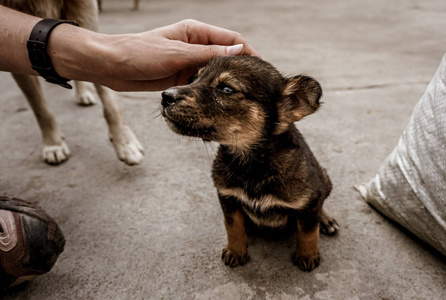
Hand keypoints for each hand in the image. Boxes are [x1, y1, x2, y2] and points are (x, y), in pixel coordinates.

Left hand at [50, 19, 258, 90]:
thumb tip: (239, 49)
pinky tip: (219, 102)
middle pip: (226, 56)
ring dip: (226, 83)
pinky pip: (202, 84)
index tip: (263, 68)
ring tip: (242, 98)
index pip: (232, 38)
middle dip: (241, 70)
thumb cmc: (139, 53)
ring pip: (215, 73)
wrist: (110, 67)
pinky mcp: (181, 77)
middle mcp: (195, 46)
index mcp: (196, 32)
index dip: (250, 52)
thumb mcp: (176, 54)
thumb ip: (208, 54)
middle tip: (256, 88)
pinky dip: (211, 91)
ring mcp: (188, 62)